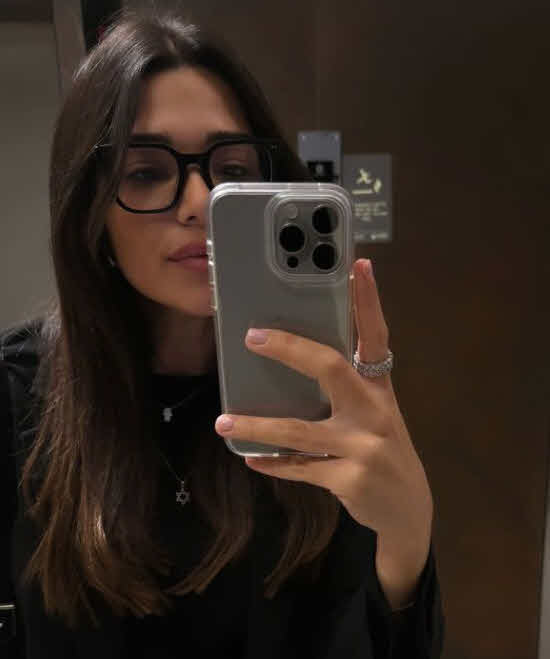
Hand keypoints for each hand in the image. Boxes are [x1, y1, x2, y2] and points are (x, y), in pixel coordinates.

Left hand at [214, 258, 432, 608]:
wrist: (408, 508)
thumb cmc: (383, 449)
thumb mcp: (374, 413)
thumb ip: (346, 389)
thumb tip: (296, 359)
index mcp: (380, 388)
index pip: (375, 335)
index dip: (368, 300)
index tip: (358, 265)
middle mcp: (375, 411)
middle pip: (330, 368)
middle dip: (290, 349)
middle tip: (253, 336)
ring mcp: (363, 447)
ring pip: (300, 430)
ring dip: (258, 425)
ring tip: (223, 422)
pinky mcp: (349, 479)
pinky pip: (300, 467)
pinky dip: (274, 463)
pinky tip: (252, 458)